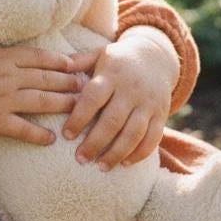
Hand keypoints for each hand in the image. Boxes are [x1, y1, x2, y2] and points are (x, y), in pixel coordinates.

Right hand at [0, 39, 84, 146]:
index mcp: (3, 57)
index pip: (39, 57)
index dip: (58, 61)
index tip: (73, 64)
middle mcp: (9, 77)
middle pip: (47, 79)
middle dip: (69, 82)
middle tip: (87, 85)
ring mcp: (5, 100)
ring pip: (42, 102)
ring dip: (63, 105)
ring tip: (79, 108)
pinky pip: (23, 129)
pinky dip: (39, 135)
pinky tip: (52, 139)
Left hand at [59, 28, 178, 170]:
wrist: (155, 57)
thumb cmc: (118, 60)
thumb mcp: (99, 54)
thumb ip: (79, 61)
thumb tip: (59, 66)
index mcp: (112, 74)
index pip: (93, 98)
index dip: (79, 118)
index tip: (66, 135)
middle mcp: (131, 89)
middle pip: (113, 121)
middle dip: (95, 142)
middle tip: (80, 159)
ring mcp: (148, 103)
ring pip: (133, 133)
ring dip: (116, 153)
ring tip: (100, 167)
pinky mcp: (162, 114)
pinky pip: (153, 138)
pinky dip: (140, 153)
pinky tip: (124, 163)